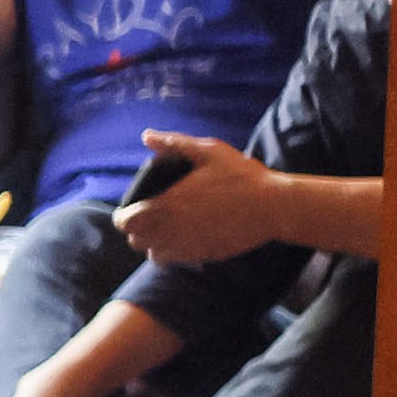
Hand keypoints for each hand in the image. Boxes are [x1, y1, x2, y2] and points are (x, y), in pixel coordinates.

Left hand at [120, 134, 285, 265]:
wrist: (273, 206)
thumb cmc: (241, 175)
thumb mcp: (208, 151)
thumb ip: (174, 144)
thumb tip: (147, 135)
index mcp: (166, 206)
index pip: (125, 222)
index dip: (123, 216)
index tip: (130, 209)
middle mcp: (171, 231)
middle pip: (135, 241)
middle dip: (137, 229)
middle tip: (147, 216)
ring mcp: (187, 247)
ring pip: (153, 255)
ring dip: (153, 243)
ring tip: (163, 228)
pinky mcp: (202, 257)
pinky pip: (174, 261)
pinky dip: (171, 252)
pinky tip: (182, 237)